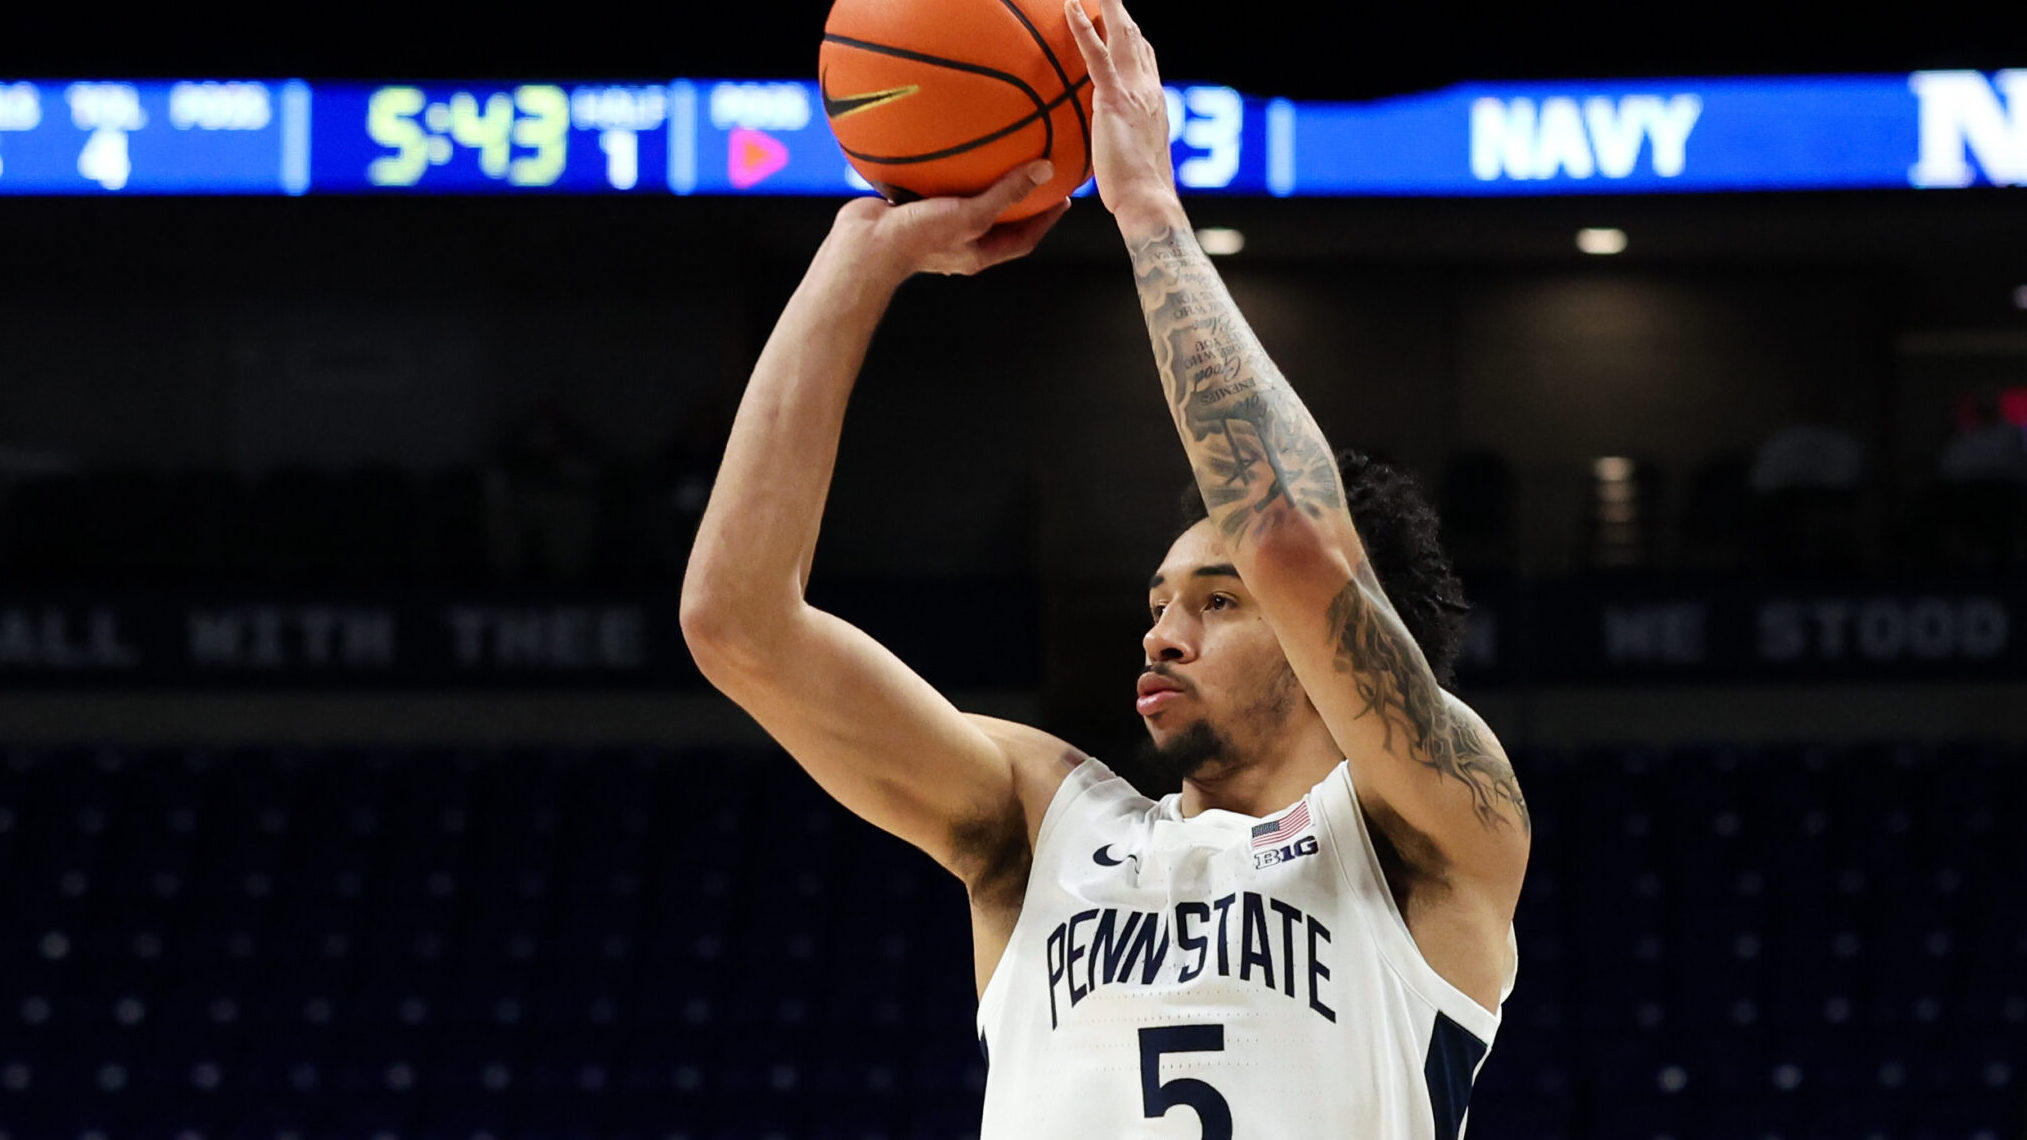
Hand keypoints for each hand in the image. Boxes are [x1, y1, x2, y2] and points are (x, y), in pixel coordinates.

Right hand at [830, 161, 1071, 281]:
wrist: (863, 245)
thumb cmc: (919, 238)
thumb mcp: (970, 215)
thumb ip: (1006, 193)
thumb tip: (1045, 168)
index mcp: (978, 252)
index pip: (1023, 238)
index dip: (1045, 219)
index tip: (1063, 197)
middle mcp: (959, 240)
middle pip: (997, 220)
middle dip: (1017, 199)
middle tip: (1036, 171)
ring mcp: (934, 225)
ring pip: (964, 200)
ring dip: (979, 180)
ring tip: (995, 152)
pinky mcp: (911, 208)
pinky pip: (933, 185)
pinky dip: (942, 167)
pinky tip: (946, 141)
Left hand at [1063, 0, 1185, 235]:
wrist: (1147, 198)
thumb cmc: (1137, 191)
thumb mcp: (1128, 159)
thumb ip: (1118, 144)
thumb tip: (1105, 150)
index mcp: (1151, 103)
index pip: (1144, 61)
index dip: (1134, 39)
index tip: (1125, 24)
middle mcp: (1148, 90)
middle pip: (1135, 39)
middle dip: (1122, 14)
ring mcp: (1134, 92)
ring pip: (1121, 36)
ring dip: (1108, 7)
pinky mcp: (1114, 100)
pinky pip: (1097, 57)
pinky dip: (1085, 30)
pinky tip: (1071, 8)